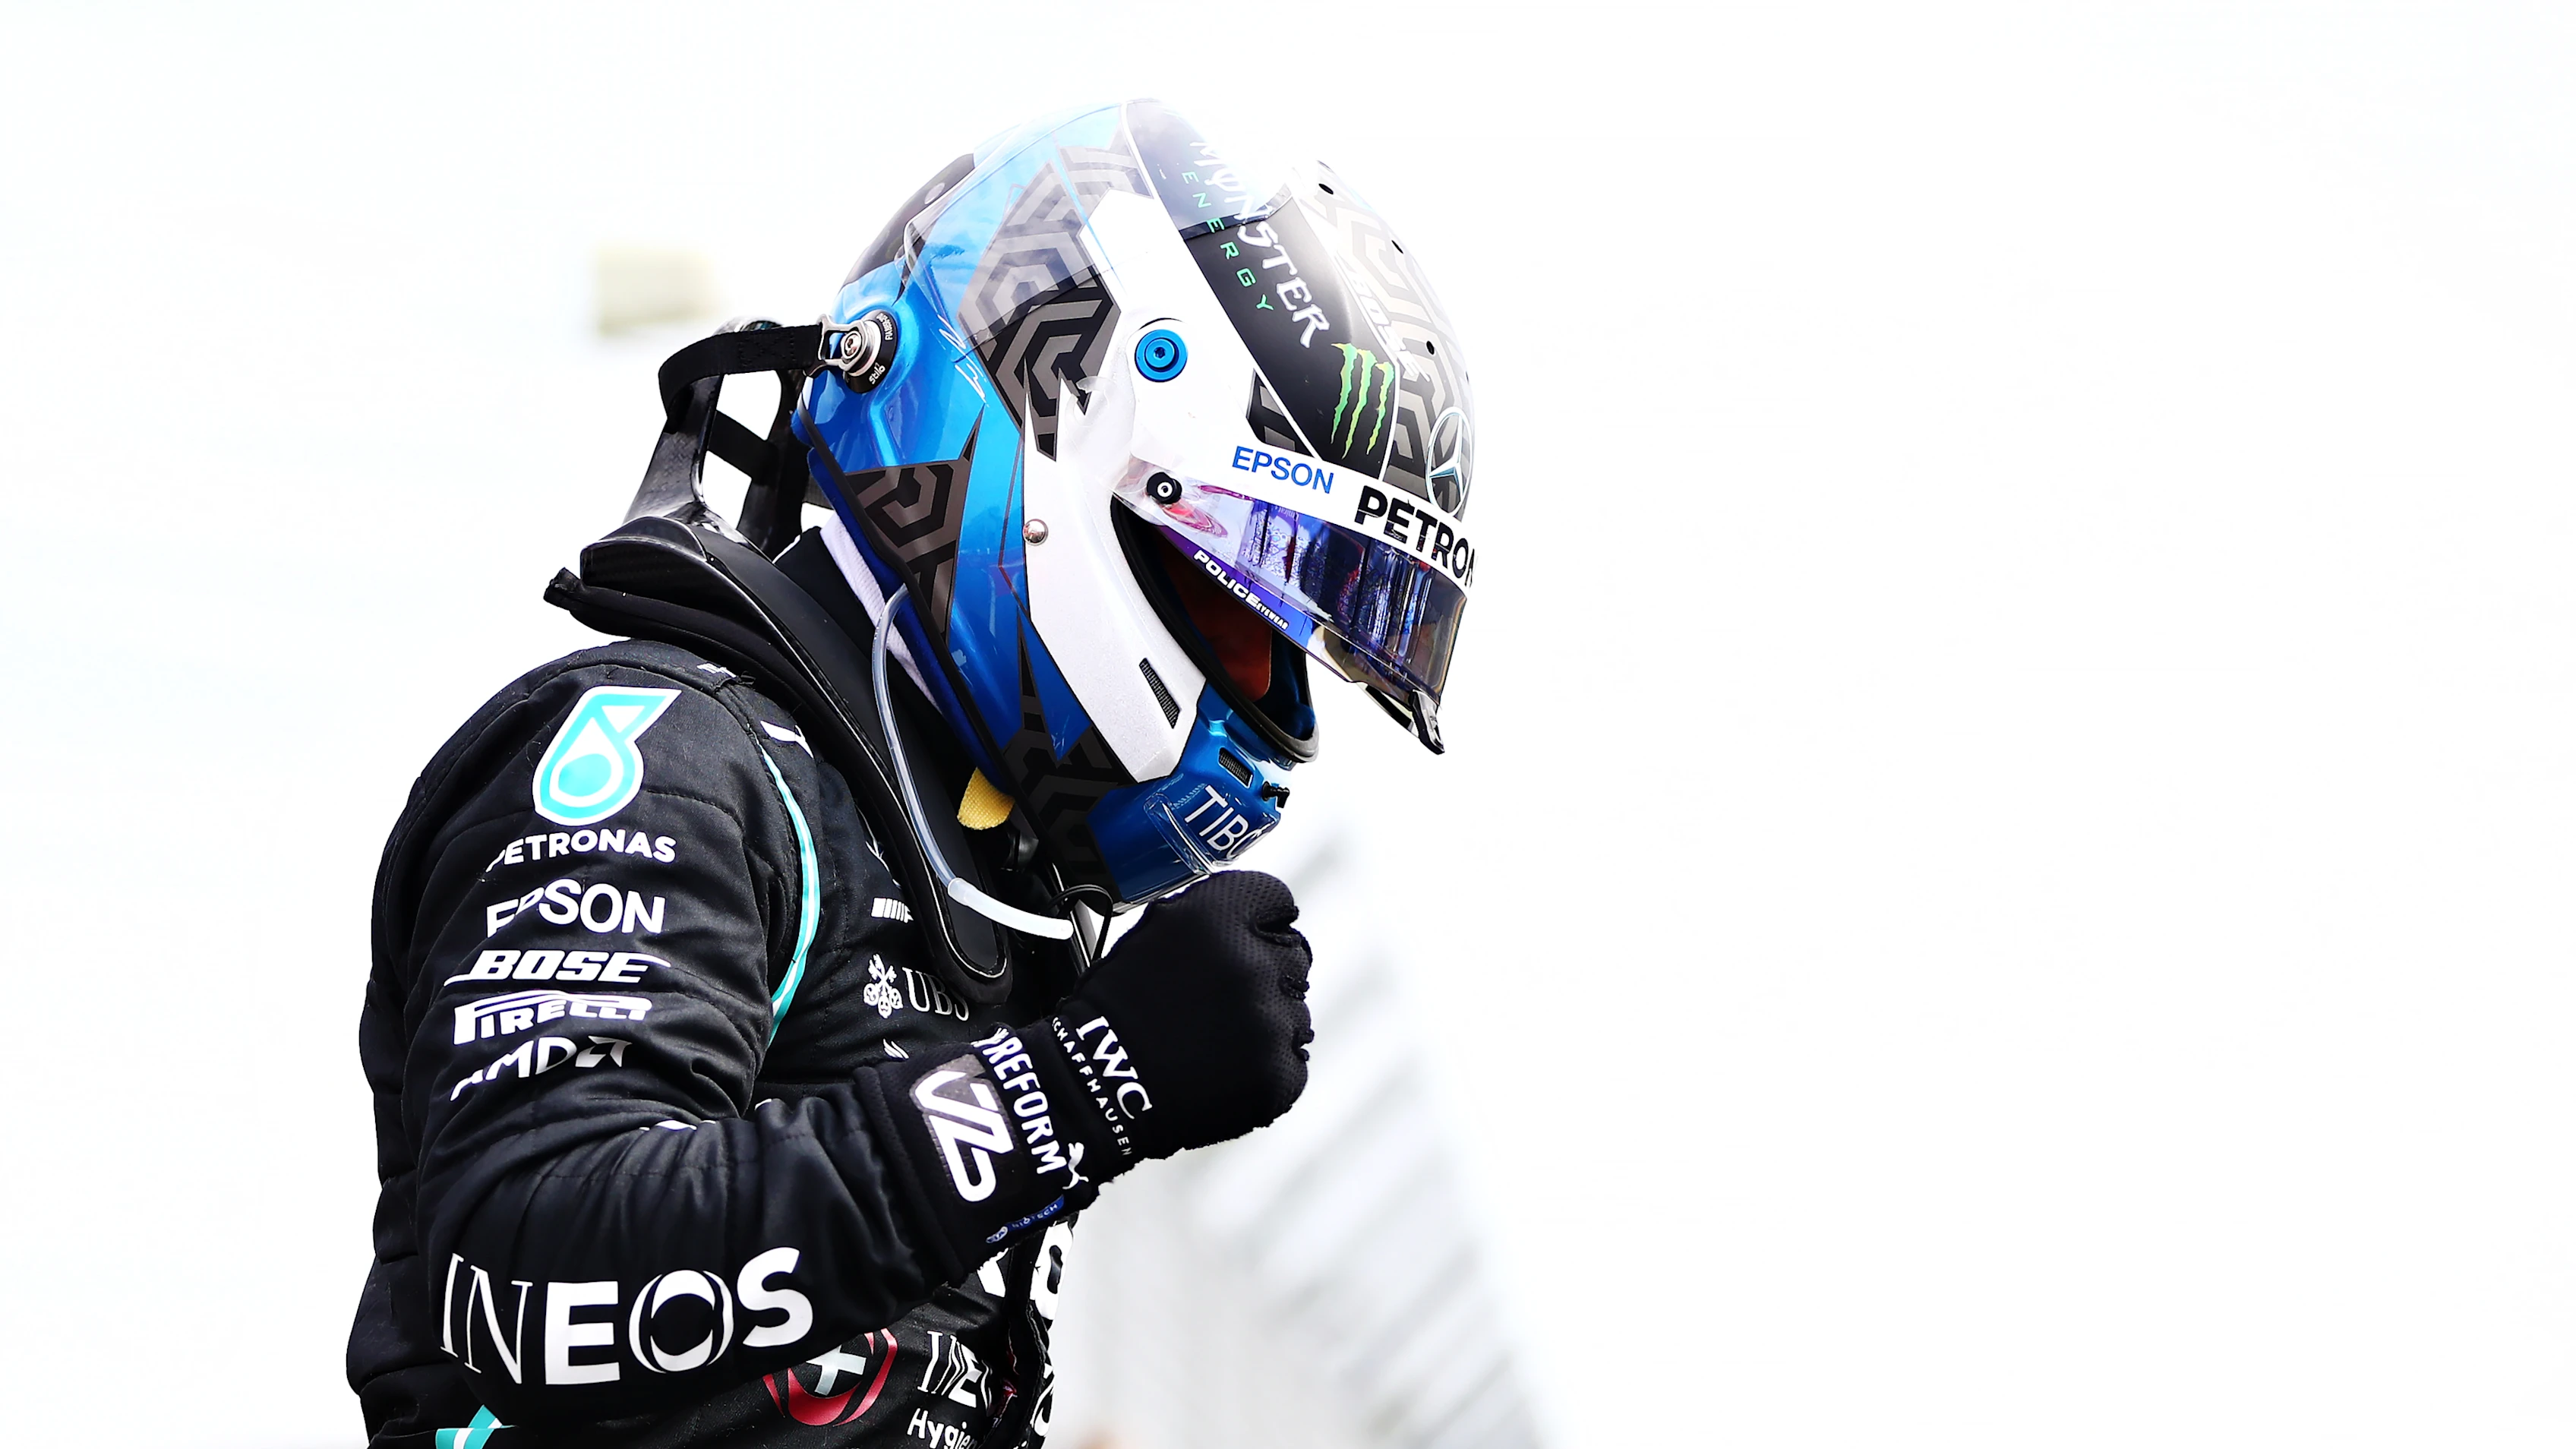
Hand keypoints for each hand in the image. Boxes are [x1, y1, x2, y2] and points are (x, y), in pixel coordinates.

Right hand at [869, 871, 1313, 1264]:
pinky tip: (1219, 1070)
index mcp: (1222, 916)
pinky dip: (1263, 1069)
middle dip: (1263, 976)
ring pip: (1295, 1012)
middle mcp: (1253, 963)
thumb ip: (1215, 916)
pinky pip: (1290, 1061)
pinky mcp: (1276, 1074)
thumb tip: (1264, 918)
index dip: (1261, 923)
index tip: (1245, 943)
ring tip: (1210, 1042)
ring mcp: (1270, 1022)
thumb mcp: (1158, 933)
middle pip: (1294, 957)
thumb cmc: (1118, 1008)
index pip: (1277, 903)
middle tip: (1217, 1005)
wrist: (1093, 1086)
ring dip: (1264, 1024)